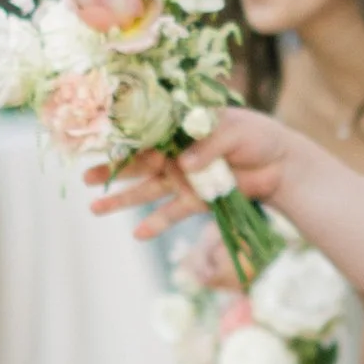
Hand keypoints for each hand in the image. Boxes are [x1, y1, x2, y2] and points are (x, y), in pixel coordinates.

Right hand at [87, 105, 292, 240]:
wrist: (280, 164)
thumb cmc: (256, 136)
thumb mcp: (233, 131)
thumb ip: (207, 145)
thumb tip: (182, 165)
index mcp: (180, 129)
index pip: (146, 132)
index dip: (123, 138)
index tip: (98, 141)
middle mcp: (175, 153)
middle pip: (137, 162)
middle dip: (111, 170)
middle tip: (84, 177)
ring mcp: (183, 178)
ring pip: (146, 190)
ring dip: (122, 200)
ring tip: (94, 208)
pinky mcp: (196, 201)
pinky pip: (172, 213)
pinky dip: (156, 223)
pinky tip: (138, 234)